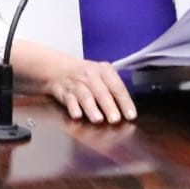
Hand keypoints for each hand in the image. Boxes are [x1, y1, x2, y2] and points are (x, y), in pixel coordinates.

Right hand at [11, 41, 136, 123]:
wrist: (58, 68)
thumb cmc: (85, 75)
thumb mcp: (102, 75)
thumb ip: (114, 90)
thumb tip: (127, 110)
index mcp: (104, 71)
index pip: (118, 87)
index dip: (125, 102)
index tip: (131, 115)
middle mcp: (91, 76)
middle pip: (102, 92)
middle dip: (109, 106)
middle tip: (115, 119)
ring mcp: (77, 83)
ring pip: (86, 96)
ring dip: (92, 108)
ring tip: (98, 119)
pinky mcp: (64, 91)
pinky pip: (69, 100)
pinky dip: (73, 108)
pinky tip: (77, 115)